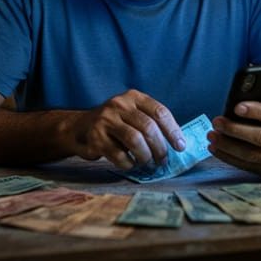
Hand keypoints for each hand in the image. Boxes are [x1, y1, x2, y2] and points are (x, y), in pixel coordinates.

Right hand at [68, 89, 184, 169]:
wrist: (80, 128)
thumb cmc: (115, 124)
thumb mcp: (132, 114)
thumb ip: (151, 122)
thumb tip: (177, 143)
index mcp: (134, 97)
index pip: (159, 112)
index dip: (173, 130)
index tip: (180, 146)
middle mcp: (119, 104)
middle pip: (148, 127)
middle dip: (160, 147)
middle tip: (164, 160)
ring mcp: (106, 120)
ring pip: (135, 140)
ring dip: (146, 156)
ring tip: (148, 163)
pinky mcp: (96, 137)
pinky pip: (119, 154)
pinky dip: (129, 163)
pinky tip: (131, 164)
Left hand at [208, 76, 260, 177]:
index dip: (256, 111)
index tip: (236, 107)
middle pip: (260, 138)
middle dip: (235, 129)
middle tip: (217, 121)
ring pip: (251, 155)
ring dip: (228, 146)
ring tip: (212, 135)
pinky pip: (247, 166)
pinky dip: (229, 157)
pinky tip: (215, 148)